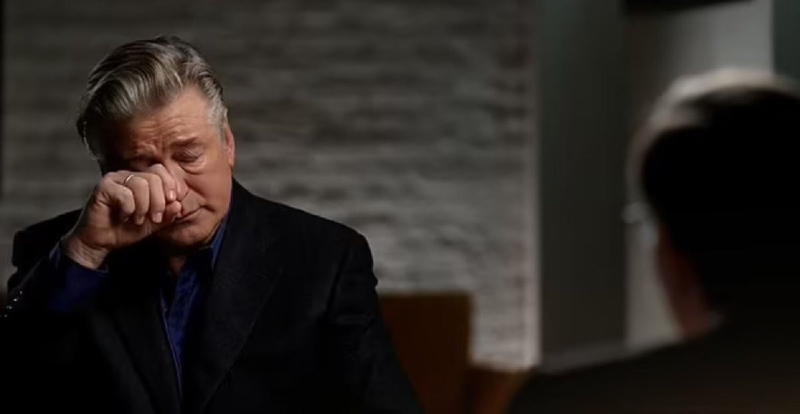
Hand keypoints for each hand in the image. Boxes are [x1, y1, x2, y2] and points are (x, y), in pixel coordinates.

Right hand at [63, 164, 184, 268]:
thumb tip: (178, 204)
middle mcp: (127, 176)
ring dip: (144, 206)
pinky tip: (124, 217)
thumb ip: (167, 215)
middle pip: (153, 177)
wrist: (100, 242)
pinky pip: (125, 193)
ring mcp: (114, 180)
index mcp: (141, 180)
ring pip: (140, 184)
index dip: (170, 185)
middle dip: (159, 201)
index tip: (173, 202)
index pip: (160, 171)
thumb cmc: (124, 230)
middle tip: (155, 218)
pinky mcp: (103, 188)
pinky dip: (129, 208)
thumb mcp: (153, 224)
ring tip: (138, 219)